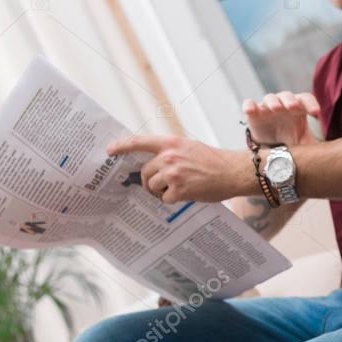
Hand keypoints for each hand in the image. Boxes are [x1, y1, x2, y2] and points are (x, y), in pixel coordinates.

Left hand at [107, 135, 242, 203]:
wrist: (233, 171)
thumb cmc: (213, 161)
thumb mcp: (189, 147)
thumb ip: (170, 152)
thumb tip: (154, 165)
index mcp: (171, 143)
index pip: (139, 142)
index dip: (122, 145)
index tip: (109, 150)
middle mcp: (169, 156)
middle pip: (145, 172)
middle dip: (150, 181)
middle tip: (161, 185)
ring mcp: (173, 173)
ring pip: (153, 187)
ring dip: (161, 191)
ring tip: (179, 188)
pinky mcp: (179, 189)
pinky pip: (165, 198)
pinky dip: (173, 199)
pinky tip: (188, 194)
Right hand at [242, 91, 320, 146]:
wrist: (270, 148)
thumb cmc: (291, 140)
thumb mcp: (303, 144)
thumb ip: (314, 145)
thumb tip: (330, 156)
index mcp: (298, 108)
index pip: (305, 99)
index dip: (311, 103)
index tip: (316, 113)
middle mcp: (283, 104)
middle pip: (287, 96)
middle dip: (290, 100)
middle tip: (293, 107)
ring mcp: (267, 107)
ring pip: (269, 98)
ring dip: (273, 101)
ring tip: (276, 109)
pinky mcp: (253, 113)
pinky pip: (249, 104)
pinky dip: (249, 105)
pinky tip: (250, 110)